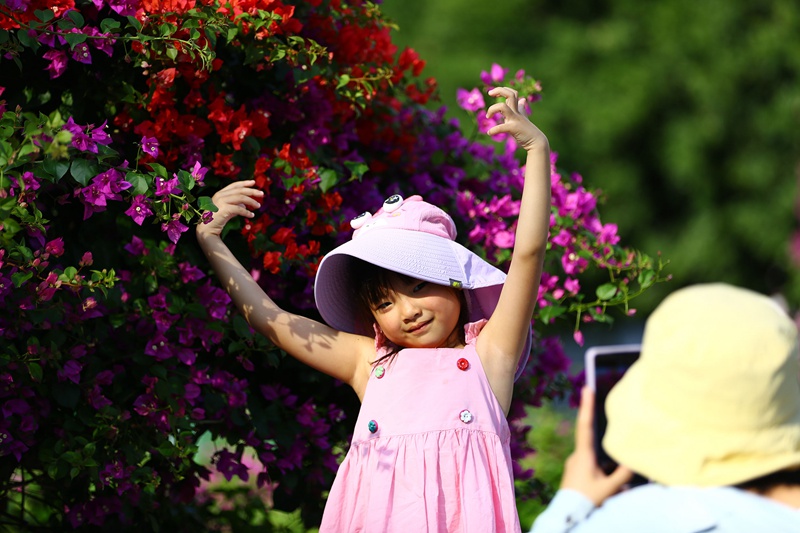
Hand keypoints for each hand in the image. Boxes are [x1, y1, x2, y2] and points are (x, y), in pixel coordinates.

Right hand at [196, 179, 263, 238]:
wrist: (207, 229)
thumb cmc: (217, 219)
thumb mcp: (227, 209)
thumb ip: (235, 205)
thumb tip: (245, 205)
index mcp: (220, 193)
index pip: (234, 185)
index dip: (244, 183)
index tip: (254, 182)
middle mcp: (220, 195)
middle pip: (240, 190)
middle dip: (252, 191)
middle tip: (262, 194)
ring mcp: (221, 201)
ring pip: (241, 198)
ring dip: (251, 201)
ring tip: (258, 206)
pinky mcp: (224, 209)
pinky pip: (239, 209)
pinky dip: (247, 212)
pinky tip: (252, 216)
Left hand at [484, 86, 547, 150]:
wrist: (536, 142)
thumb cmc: (528, 131)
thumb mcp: (524, 118)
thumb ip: (521, 109)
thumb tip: (523, 100)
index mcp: (517, 109)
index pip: (512, 93)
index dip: (502, 90)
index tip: (492, 93)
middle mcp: (516, 112)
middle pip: (510, 94)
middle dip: (498, 90)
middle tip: (489, 93)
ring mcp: (515, 119)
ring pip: (503, 107)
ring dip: (492, 109)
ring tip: (488, 116)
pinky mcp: (514, 128)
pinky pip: (501, 127)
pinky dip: (493, 130)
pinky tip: (490, 133)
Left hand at [560, 386, 633, 505]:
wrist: (567, 515)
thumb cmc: (587, 499)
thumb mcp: (609, 488)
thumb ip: (623, 473)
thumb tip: (634, 460)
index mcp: (583, 455)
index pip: (585, 425)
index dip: (587, 405)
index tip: (586, 387)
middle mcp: (577, 456)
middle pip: (595, 444)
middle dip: (605, 445)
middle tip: (608, 452)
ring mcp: (575, 464)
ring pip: (596, 460)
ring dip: (607, 470)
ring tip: (613, 488)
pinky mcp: (576, 473)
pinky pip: (593, 469)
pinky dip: (603, 475)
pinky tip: (610, 489)